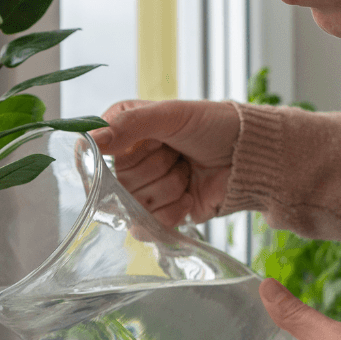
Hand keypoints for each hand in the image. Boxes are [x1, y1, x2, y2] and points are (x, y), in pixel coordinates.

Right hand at [89, 99, 239, 226]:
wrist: (249, 156)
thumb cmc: (213, 125)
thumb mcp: (170, 114)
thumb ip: (128, 125)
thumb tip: (91, 141)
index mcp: (122, 130)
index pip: (91, 152)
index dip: (113, 155)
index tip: (142, 146)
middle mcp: (128, 161)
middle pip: (116, 183)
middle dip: (156, 169)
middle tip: (178, 153)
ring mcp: (143, 190)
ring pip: (134, 205)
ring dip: (170, 188)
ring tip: (188, 170)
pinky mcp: (159, 214)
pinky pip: (149, 225)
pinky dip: (175, 211)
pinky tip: (190, 196)